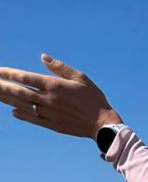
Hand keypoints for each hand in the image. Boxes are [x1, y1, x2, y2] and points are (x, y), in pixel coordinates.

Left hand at [0, 54, 120, 137]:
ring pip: (23, 105)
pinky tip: (13, 111)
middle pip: (19, 92)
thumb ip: (60, 67)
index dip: (9, 74)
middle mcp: (48, 100)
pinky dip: (22, 115)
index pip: (25, 77)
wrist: (102, 124)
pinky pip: (33, 119)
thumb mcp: (80, 77)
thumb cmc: (94, 98)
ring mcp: (49, 113)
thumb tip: (43, 57)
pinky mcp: (53, 124)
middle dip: (3, 87)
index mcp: (54, 86)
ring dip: (8, 100)